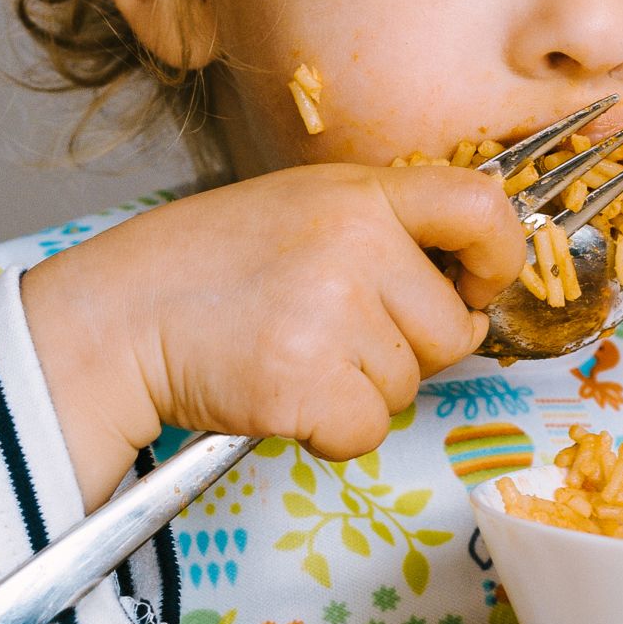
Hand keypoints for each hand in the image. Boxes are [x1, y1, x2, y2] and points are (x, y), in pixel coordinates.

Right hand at [22, 164, 524, 508]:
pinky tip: (285, 392)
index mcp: (362, 193)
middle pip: (454, 328)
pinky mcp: (305, 385)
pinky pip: (369, 430)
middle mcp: (355, 245)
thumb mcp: (306, 206)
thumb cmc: (214, 265)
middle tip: (338, 332)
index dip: (502, 255)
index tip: (479, 283)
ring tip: (295, 352)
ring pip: (409, 385)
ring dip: (362, 387)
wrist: (121, 316)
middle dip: (411, 347)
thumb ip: (387, 229)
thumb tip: (474, 291)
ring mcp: (331, 316)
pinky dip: (333, 430)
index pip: (483, 206)